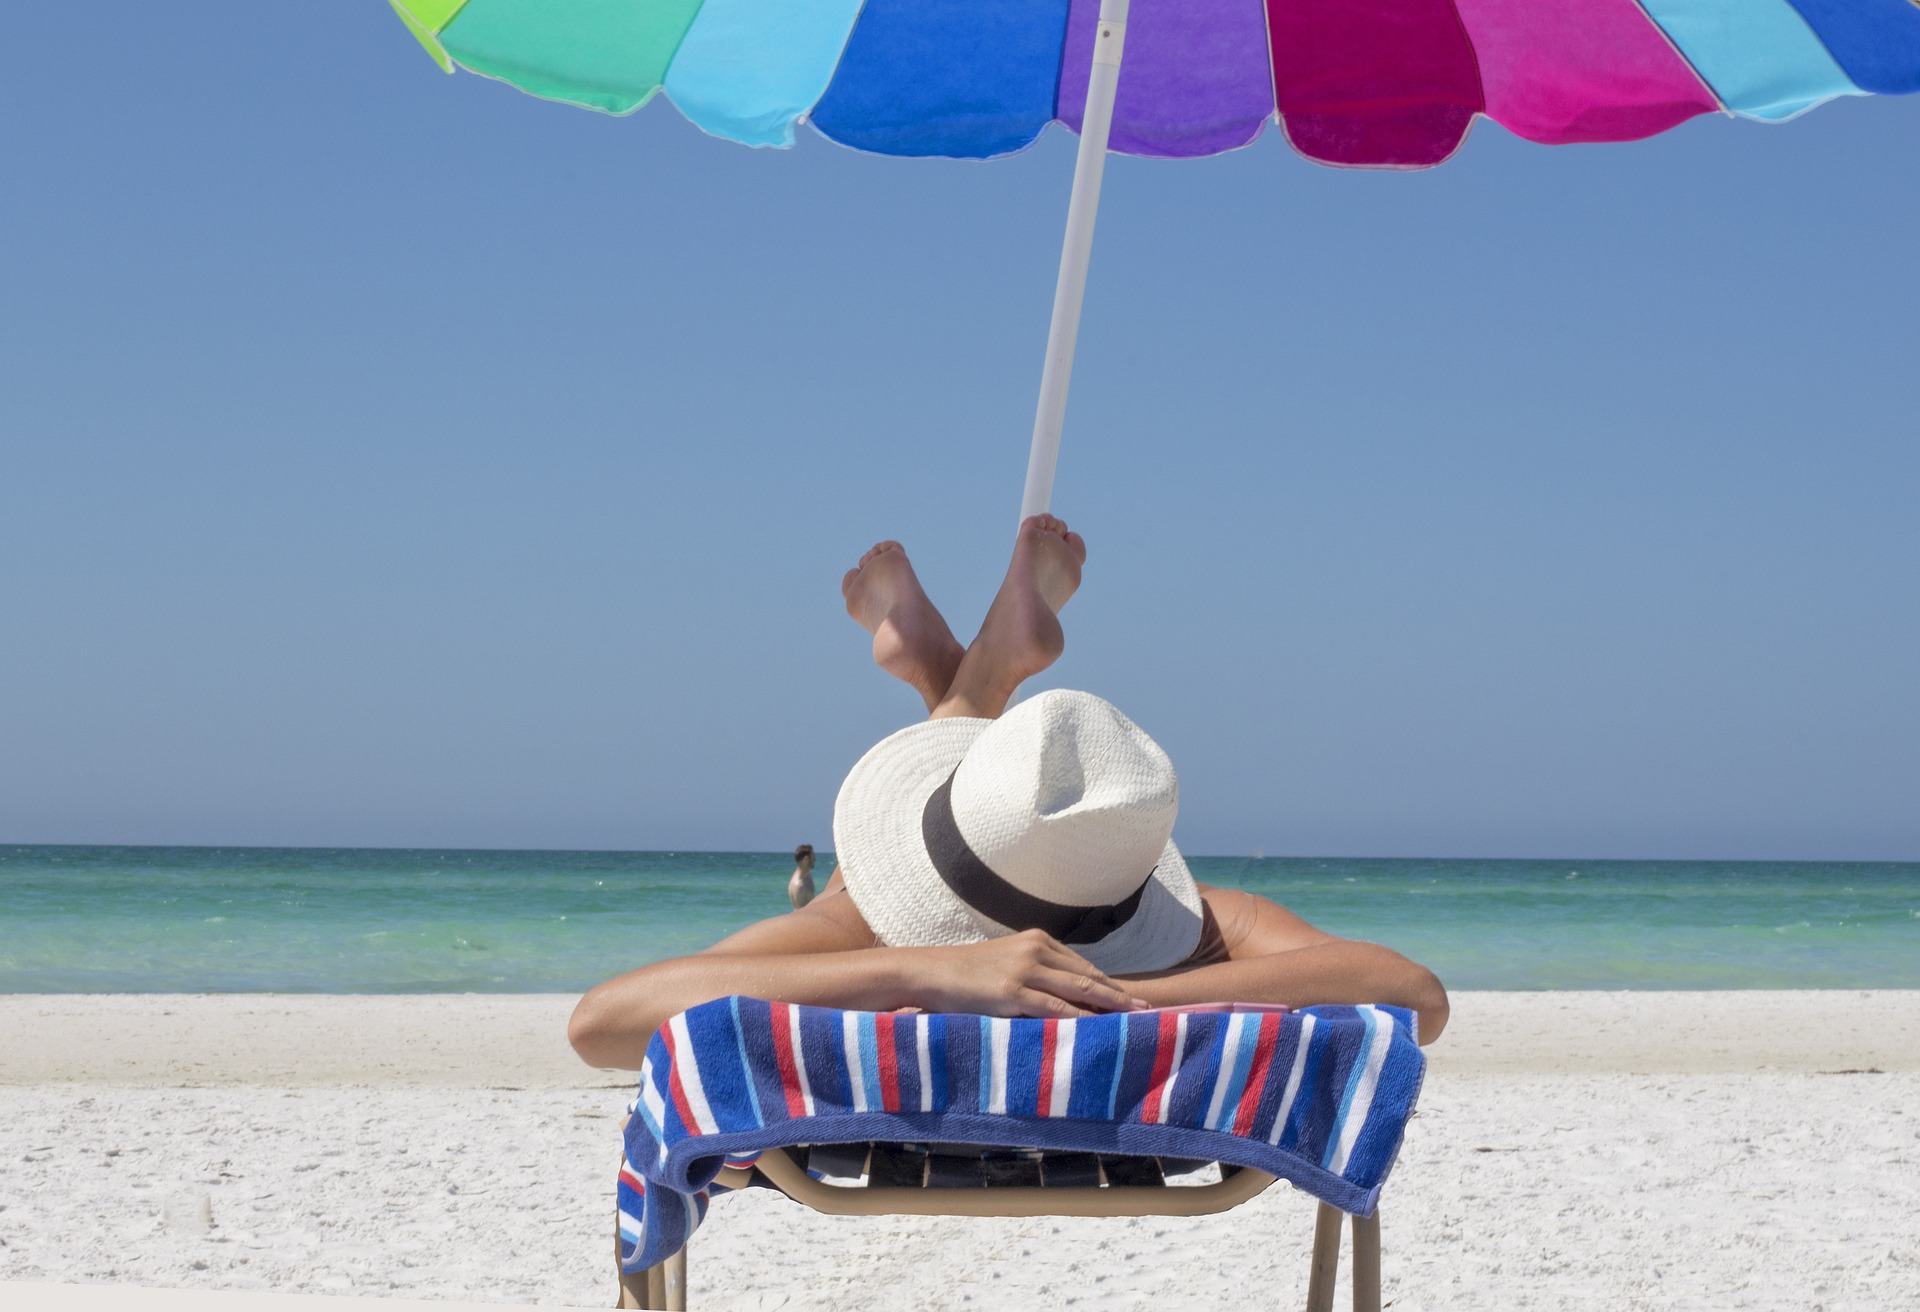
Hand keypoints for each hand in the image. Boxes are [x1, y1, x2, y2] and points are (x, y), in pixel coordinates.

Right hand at [902, 930, 1145, 1017]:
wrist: (930, 972)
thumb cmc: (965, 973)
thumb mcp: (1006, 963)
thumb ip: (1035, 974)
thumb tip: (1064, 997)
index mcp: (1037, 940)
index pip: (1083, 965)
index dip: (1110, 984)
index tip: (1133, 999)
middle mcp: (1036, 949)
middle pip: (1089, 975)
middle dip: (1120, 995)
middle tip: (1149, 1009)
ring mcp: (1025, 969)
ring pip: (1079, 989)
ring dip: (1110, 1006)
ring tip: (1134, 1020)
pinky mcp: (1012, 991)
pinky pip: (1054, 1008)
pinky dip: (1079, 1019)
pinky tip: (1097, 1030)